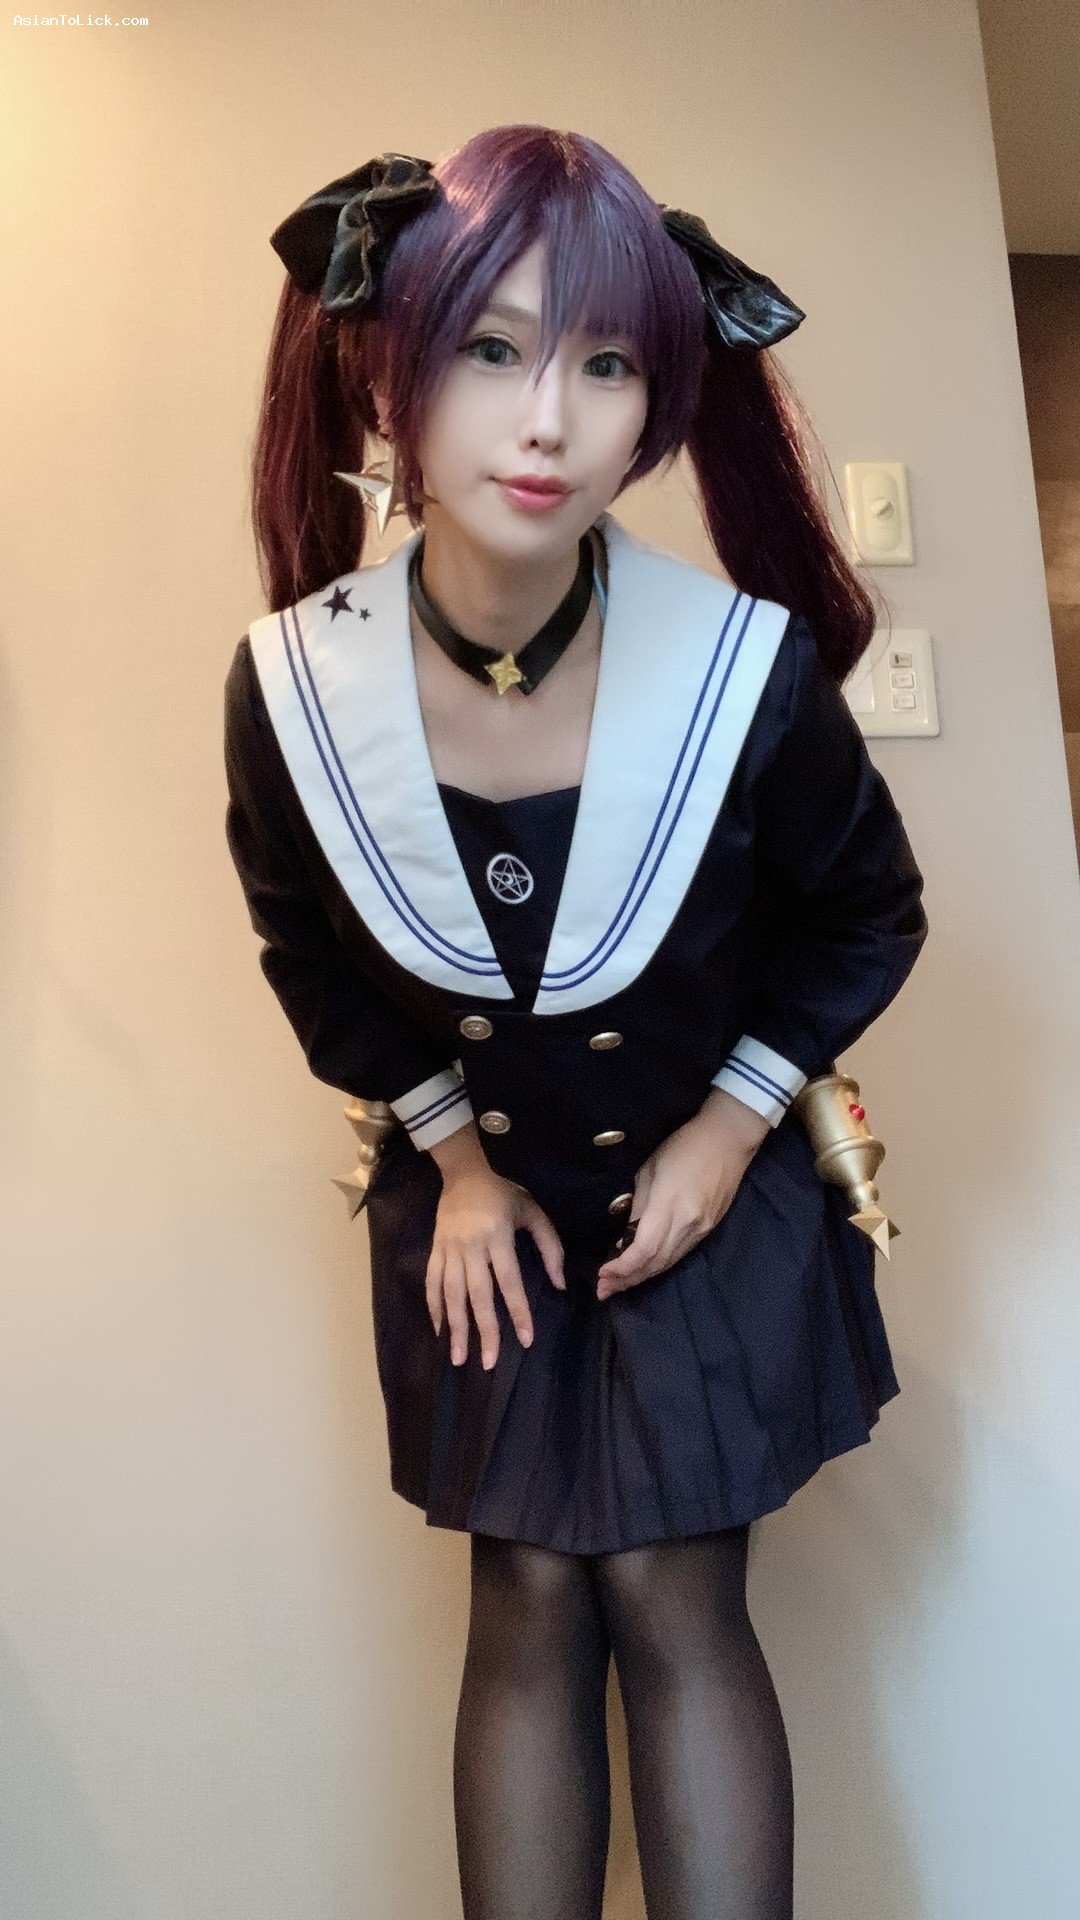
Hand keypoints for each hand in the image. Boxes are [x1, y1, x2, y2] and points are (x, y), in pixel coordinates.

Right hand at [425, 1123, 565, 1370]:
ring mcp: (449, 1249)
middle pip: (477, 1295)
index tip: (526, 1339)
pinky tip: (439, 1330)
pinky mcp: (435, 1249)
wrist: (463, 1172)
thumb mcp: (533, 1212)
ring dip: (455, 1328)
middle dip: (484, 1331)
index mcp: (498, 1236)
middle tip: (487, 1363)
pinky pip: (432, 1283)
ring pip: (450, 1294)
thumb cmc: (504, 1193)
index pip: (509, 1282)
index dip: (519, 1312)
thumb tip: (560, 1284)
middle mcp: (471, 1246)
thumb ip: (550, 1247)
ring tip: (457, 1357)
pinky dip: (434, 1308)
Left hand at [595, 1090, 769, 1297]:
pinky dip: (659, 1265)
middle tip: (604, 1290)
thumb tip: (626, 1236)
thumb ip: (638, 1206)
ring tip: (619, 1284)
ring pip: (668, 1263)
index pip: (643, 1249)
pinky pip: (680, 1254)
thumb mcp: (650, 1169)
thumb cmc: (683, 1146)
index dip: (621, 1267)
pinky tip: (644, 1267)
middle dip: (627, 1280)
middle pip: (655, 1263)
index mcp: (669, 1204)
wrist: (728, 1139)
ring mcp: (701, 1228)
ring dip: (642, 1277)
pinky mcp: (709, 1229)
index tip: (601, 1273)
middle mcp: (687, 1223)